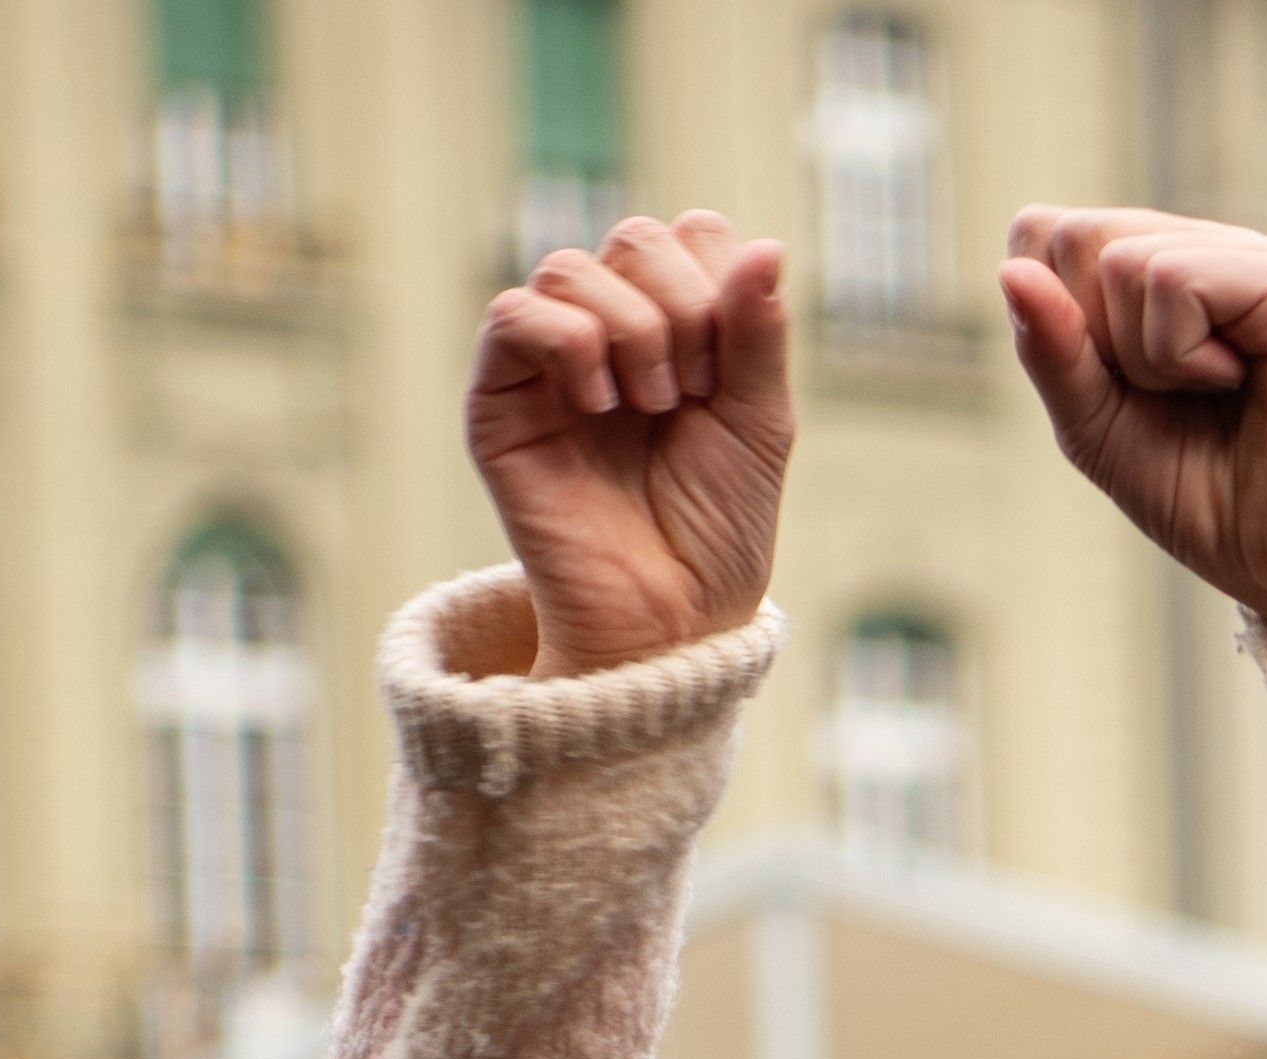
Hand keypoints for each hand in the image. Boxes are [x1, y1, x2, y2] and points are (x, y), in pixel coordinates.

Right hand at [470, 210, 795, 678]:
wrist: (671, 615)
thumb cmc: (717, 528)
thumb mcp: (761, 421)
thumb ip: (759, 331)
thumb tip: (767, 245)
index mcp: (677, 327)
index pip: (692, 235)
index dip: (721, 285)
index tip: (731, 369)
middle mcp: (610, 332)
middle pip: (636, 238)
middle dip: (682, 307)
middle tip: (691, 394)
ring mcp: (550, 361)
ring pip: (572, 267)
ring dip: (633, 330)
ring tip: (650, 407)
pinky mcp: (499, 400)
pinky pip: (512, 314)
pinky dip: (568, 343)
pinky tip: (600, 404)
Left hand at [998, 208, 1266, 687]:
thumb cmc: (1208, 499)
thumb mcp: (1094, 426)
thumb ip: (1050, 351)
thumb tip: (1012, 272)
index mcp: (1166, 265)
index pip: (1045, 233)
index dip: (1056, 322)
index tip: (1125, 388)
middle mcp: (1212, 246)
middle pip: (1074, 235)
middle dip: (1095, 340)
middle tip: (1171, 396)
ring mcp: (1256, 257)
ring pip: (1119, 259)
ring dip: (1143, 358)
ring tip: (1210, 394)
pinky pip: (1173, 281)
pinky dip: (1178, 355)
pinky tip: (1234, 383)